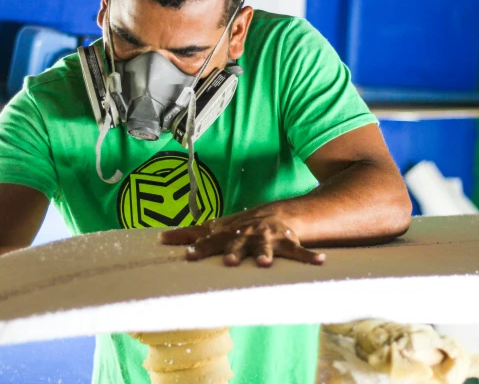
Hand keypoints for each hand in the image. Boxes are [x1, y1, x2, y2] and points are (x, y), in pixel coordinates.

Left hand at [159, 206, 325, 267]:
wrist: (273, 215)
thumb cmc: (239, 226)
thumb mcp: (216, 228)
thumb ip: (190, 234)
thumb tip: (160, 239)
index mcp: (228, 233)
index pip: (210, 240)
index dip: (199, 247)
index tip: (187, 256)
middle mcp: (246, 235)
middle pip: (237, 243)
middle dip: (234, 252)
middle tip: (230, 262)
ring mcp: (267, 239)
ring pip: (266, 248)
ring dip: (266, 255)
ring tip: (265, 263)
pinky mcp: (287, 242)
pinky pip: (299, 251)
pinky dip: (309, 257)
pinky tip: (319, 261)